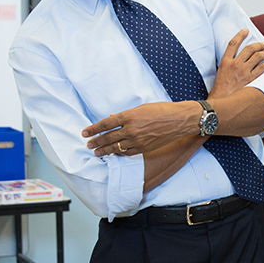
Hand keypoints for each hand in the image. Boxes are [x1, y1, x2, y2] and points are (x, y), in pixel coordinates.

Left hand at [84, 101, 200, 157]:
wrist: (178, 120)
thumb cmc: (161, 110)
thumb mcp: (141, 108)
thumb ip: (125, 115)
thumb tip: (112, 118)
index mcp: (128, 116)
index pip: (105, 124)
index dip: (93, 129)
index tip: (85, 133)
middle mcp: (130, 129)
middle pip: (108, 137)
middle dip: (96, 141)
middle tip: (88, 145)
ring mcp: (137, 140)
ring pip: (116, 147)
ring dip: (105, 150)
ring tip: (97, 152)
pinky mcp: (143, 148)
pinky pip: (127, 152)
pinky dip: (119, 153)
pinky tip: (113, 153)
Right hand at [210, 29, 263, 99]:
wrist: (221, 100)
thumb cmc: (220, 88)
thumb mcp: (220, 71)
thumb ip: (228, 63)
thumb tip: (237, 57)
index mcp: (225, 61)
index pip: (233, 43)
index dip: (240, 35)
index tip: (246, 30)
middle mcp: (235, 64)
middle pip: (249, 49)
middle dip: (258, 45)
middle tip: (263, 44)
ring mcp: (243, 71)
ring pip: (257, 57)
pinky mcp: (250, 79)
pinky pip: (262, 69)